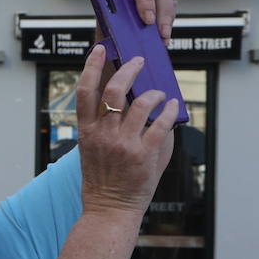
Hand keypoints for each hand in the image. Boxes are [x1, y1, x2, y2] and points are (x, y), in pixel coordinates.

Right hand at [74, 45, 178, 218]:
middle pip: (113, 90)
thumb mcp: (92, 151)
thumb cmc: (102, 180)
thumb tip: (130, 101)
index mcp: (86, 132)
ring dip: (154, 93)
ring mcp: (123, 144)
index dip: (90, 67)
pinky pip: (161, 124)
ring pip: (140, 103)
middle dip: (129, 70)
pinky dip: (170, 111)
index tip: (98, 50)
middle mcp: (103, 134)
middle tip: (140, 62)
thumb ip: (106, 127)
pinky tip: (173, 107)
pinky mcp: (144, 154)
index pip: (84, 92)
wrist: (109, 209)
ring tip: (160, 93)